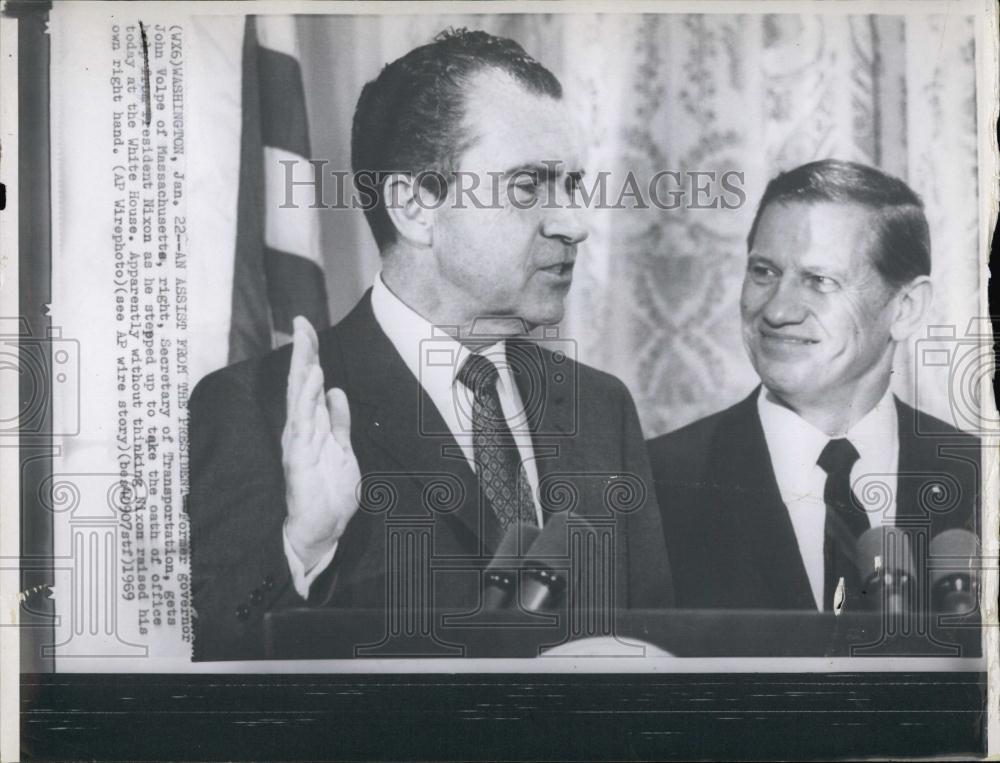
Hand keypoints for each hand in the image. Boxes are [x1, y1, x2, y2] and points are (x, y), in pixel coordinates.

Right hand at [281, 316, 360, 570]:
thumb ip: (339, 421)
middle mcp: (302, 428)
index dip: (309, 354)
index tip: (306, 326)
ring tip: (306, 342)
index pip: (310, 383)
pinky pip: (305, 422)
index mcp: (313, 425)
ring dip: (303, 368)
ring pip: (299, 397)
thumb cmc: (329, 492)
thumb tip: (336, 391)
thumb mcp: (343, 449)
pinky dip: (308, 398)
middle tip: (301, 321)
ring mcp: (299, 441)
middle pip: (300, 383)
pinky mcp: (300, 455)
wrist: (322, 529)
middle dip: (302, 352)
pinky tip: (314, 379)